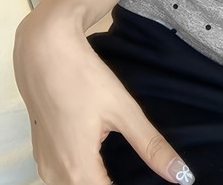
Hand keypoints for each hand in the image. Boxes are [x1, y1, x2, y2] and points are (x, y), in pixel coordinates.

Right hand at [14, 13, 192, 184]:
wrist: (43, 51)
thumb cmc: (82, 77)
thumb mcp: (123, 110)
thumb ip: (150, 146)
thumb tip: (181, 175)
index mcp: (77, 170)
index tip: (149, 180)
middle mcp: (55, 175)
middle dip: (114, 183)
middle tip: (141, 173)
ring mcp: (44, 163)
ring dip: (98, 179)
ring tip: (125, 168)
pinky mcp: (41, 151)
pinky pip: (64, 176)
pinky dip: (83, 173)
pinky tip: (102, 160)